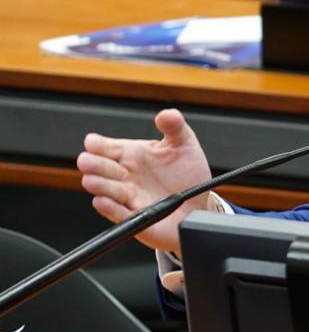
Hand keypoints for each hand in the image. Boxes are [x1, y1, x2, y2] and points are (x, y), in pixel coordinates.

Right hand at [76, 109, 210, 253]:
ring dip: (99, 186)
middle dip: (93, 165)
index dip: (99, 145)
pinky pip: (119, 214)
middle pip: (103, 168)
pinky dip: (110, 209)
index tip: (92, 142)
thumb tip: (167, 114)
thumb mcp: (185, 145)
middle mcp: (127, 176)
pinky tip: (102, 202)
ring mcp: (130, 196)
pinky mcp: (136, 218)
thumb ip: (175, 127)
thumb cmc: (188, 174)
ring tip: (91, 180)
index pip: (109, 147)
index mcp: (133, 155)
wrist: (199, 203)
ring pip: (107, 191)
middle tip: (86, 161)